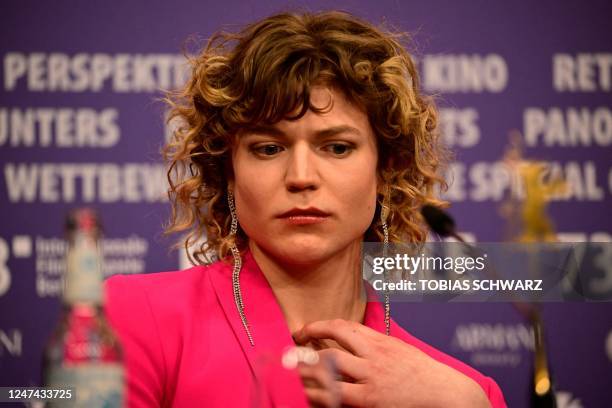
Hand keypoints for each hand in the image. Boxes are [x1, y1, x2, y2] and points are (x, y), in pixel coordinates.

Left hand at [293, 319, 489, 407]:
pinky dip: (319, 392)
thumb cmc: (423, 372)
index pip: (342, 326)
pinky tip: (308, 392)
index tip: (305, 330)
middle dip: (307, 344)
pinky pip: (337, 394)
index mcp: (379, 341)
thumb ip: (375, 345)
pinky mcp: (371, 399)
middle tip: (293, 350)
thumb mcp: (398, 349)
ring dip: (308, 367)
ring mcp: (371, 377)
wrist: (446, 392)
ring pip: (330, 365)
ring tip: (294, 369)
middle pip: (332, 343)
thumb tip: (352, 342)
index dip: (318, 325)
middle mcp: (372, 355)